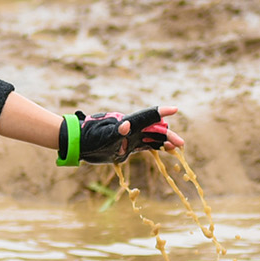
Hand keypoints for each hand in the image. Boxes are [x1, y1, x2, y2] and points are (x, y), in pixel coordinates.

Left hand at [58, 106, 179, 165]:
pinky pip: (147, 145)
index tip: (175, 109)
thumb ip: (115, 132)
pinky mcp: (129, 146)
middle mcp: (131, 129)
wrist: (79, 143)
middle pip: (153, 129)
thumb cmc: (89, 138)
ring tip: (178, 148)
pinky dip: (158, 147)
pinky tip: (167, 151)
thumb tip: (126, 125)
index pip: (147, 116)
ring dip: (165, 141)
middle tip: (180, 144)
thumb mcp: (102, 136)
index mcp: (127, 124)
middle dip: (167, 134)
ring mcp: (131, 137)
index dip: (161, 112)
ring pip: (152, 137)